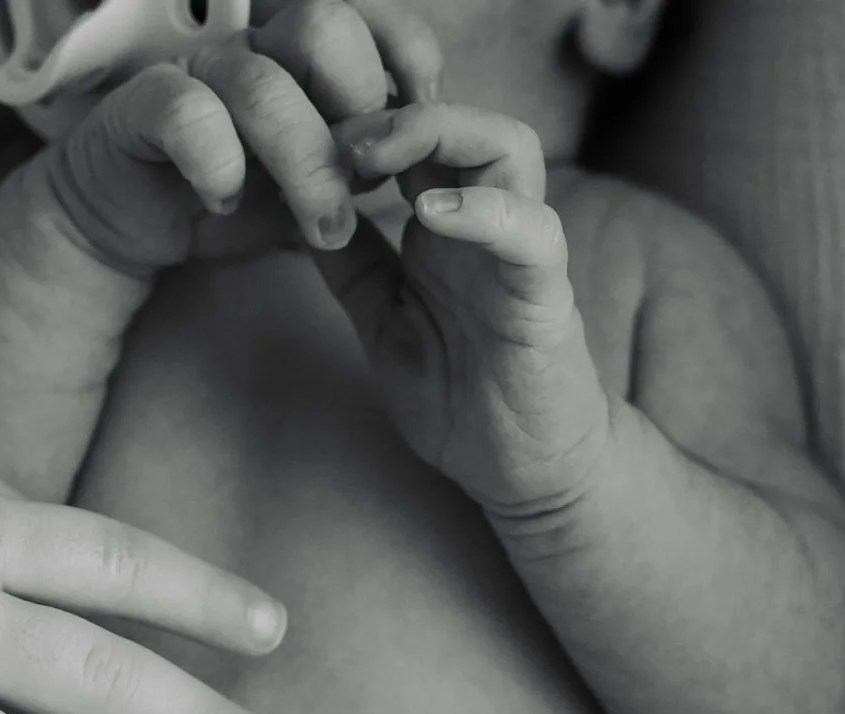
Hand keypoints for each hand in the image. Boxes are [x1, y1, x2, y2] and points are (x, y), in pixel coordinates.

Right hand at [35, 0, 441, 273]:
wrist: (131, 222)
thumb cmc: (229, 195)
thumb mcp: (310, 183)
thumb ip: (361, 162)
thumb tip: (425, 162)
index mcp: (298, 54)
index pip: (370, 19)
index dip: (408, 58)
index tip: (425, 123)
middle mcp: (251, 48)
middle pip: (323, 29)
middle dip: (358, 109)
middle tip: (368, 185)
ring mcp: (196, 71)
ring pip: (262, 85)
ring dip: (305, 164)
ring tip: (326, 230)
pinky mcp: (142, 105)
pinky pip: (187, 114)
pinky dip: (217, 162)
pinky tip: (227, 201)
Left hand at [316, 103, 613, 519]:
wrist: (516, 470)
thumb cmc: (458, 396)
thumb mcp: (381, 319)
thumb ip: (352, 264)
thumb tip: (297, 208)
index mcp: (447, 225)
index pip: (420, 136)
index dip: (365, 121)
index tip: (308, 142)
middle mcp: (486, 225)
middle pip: (464, 120)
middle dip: (396, 111)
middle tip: (337, 135)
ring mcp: (520, 253)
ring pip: (510, 148)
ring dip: (441, 134)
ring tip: (373, 155)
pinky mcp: (547, 295)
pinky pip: (533, 232)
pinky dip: (484, 210)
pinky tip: (429, 213)